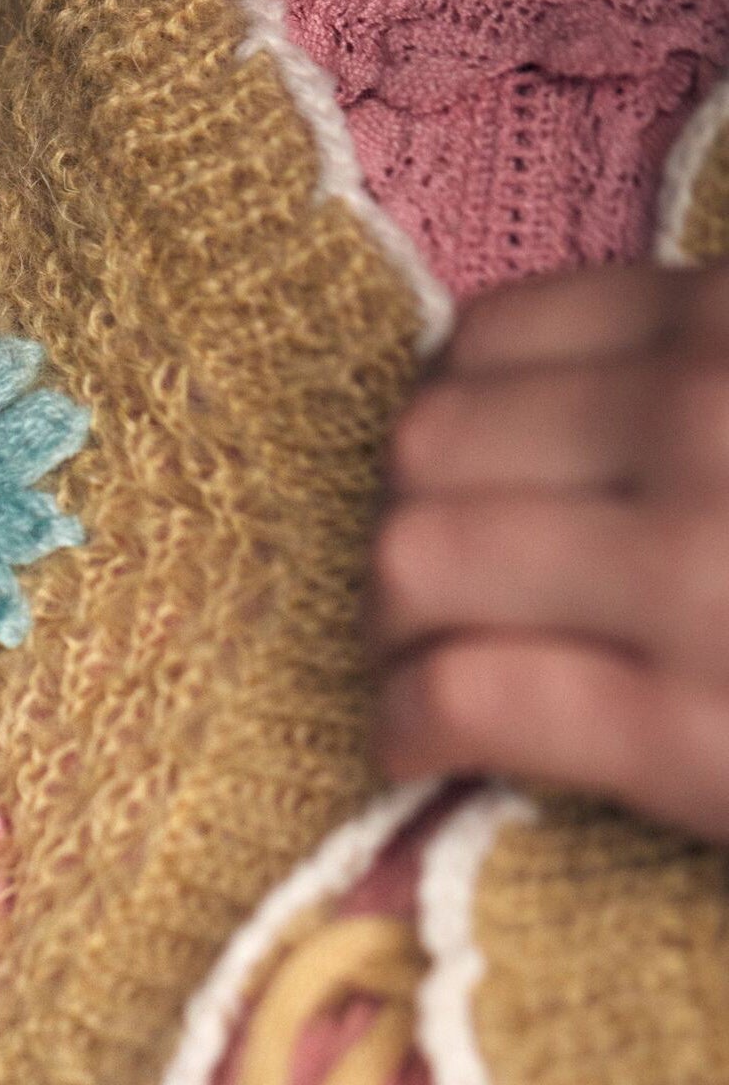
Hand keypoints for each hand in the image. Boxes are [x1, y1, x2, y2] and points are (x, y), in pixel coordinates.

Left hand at [370, 261, 728, 842]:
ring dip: (389, 624)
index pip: (496, 339)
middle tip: (428, 590)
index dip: (448, 421)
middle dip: (404, 519)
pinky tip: (420, 745)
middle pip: (430, 447)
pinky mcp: (691, 735)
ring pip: (414, 559)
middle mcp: (717, 429)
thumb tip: (546, 399)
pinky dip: (409, 722)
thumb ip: (702, 369)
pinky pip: (465, 696)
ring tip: (418, 661)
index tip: (460, 484)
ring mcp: (699, 578)